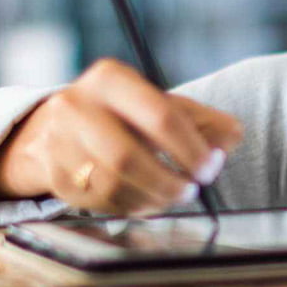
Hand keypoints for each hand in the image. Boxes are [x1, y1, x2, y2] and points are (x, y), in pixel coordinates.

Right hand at [0, 59, 242, 214]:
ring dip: (152, 198)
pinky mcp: (55, 174)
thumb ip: (203, 121)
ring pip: (112, 183)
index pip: (159, 116)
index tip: (210, 167)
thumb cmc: (122, 118)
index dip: (191, 148)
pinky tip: (146, 200)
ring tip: (171, 196)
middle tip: (191, 190)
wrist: (54, 130)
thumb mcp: (161, 106)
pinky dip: (131, 207)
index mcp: (110, 79)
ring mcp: (60, 142)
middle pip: (128, 156)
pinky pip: (100, 201)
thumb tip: (232, 137)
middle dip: (168, 181)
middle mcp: (76, 105)